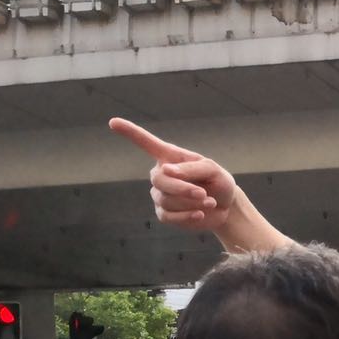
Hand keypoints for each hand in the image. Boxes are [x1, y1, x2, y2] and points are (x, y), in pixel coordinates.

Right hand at [109, 117, 236, 231]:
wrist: (225, 206)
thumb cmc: (218, 182)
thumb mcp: (212, 169)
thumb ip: (190, 168)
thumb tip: (167, 170)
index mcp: (169, 157)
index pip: (146, 143)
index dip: (130, 132)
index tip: (113, 122)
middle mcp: (160, 174)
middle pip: (159, 180)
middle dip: (183, 189)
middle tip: (203, 193)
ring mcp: (160, 194)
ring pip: (166, 200)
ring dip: (190, 202)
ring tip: (209, 201)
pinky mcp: (164, 213)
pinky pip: (168, 216)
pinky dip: (186, 216)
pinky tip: (200, 214)